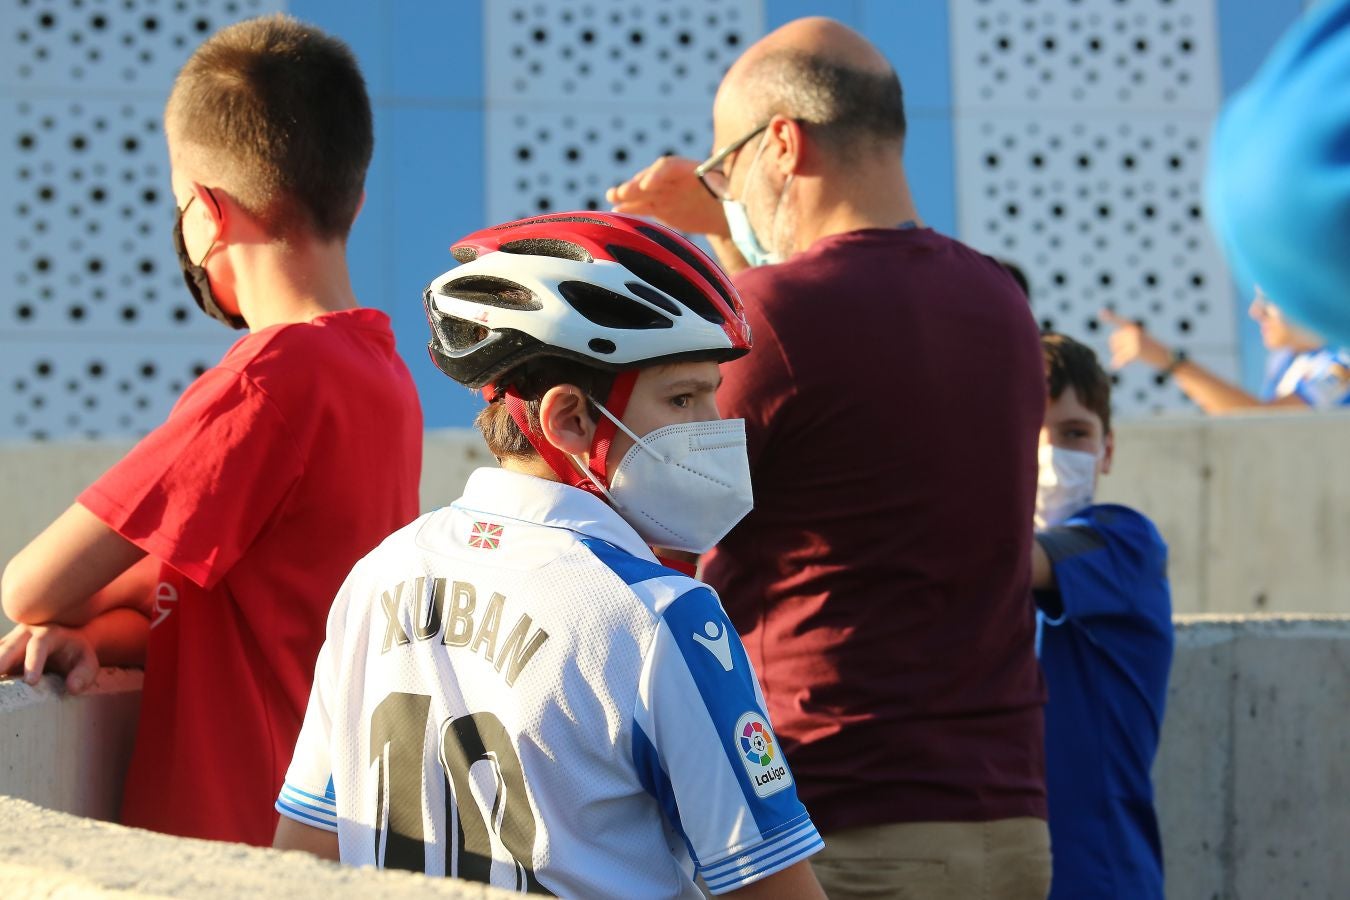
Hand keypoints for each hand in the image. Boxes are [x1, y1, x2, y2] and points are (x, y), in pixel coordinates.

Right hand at [0, 623, 99, 692]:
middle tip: (0, 675)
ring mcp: (11, 641)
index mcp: (49, 633)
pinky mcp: (2, 649)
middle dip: (1, 661)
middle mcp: (26, 634)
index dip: (34, 663)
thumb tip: (72, 688)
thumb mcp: (88, 661)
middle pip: (9, 646)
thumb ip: (84, 674)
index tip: (31, 681)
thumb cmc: (76, 653)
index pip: (39, 646)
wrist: (66, 639)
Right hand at [606, 155, 729, 236]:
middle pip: (652, 178)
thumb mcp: (732, 193)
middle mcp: (676, 179)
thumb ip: (725, 190)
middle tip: (621, 192)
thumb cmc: (734, 200)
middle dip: (636, 185)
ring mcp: (666, 191)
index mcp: (693, 171)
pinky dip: (629, 208)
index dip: (657, 174)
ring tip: (612, 196)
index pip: (671, 166)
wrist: (728, 213)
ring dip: (627, 193)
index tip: (647, 186)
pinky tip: (615, 210)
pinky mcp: (661, 206)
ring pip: (643, 191)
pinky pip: (642, 206)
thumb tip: (730, 191)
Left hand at [1101, 309, 1172, 369]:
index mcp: (1134, 328)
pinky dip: (1119, 364)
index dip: (1110, 316)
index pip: (1120, 321)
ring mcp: (1134, 342)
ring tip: (1133, 355)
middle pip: (1113, 340)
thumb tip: (1113, 364)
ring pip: (1116, 350)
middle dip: (1117, 347)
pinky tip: (1114, 366)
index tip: (1101, 311)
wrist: (1168, 356)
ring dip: (1120, 355)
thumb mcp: (1140, 342)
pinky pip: (1121, 359)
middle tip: (1130, 351)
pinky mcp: (1135, 352)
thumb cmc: (1154, 349)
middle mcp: (1133, 333)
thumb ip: (1126, 344)